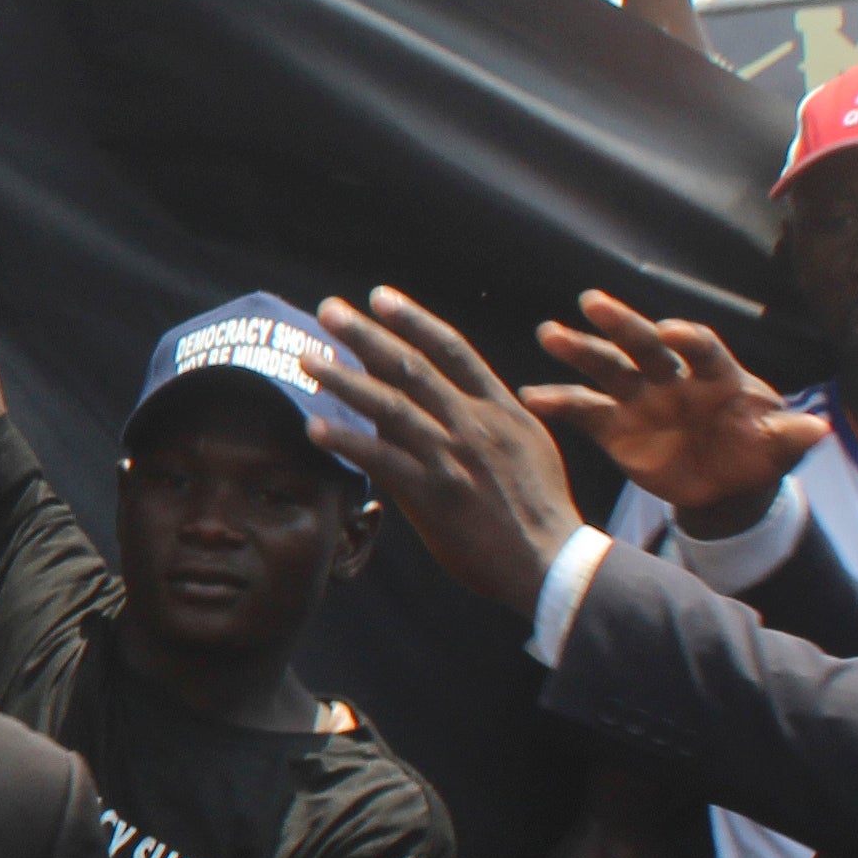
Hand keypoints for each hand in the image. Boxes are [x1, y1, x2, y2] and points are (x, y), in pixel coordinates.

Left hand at [304, 289, 586, 614]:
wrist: (551, 560)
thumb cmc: (538, 506)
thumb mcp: (527, 445)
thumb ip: (486, 416)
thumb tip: (436, 395)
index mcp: (501, 408)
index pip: (453, 349)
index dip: (413, 319)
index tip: (380, 296)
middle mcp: (474, 424)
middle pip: (412, 366)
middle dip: (366, 335)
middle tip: (328, 309)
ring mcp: (452, 457)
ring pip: (389, 406)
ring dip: (343, 380)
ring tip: (306, 359)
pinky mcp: (433, 493)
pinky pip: (381, 460)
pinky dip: (346, 441)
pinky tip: (314, 427)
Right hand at [522, 292, 821, 531]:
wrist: (724, 482)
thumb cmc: (756, 451)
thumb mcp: (779, 447)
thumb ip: (792, 435)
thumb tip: (821, 427)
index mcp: (716, 375)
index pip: (702, 349)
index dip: (688, 338)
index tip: (670, 331)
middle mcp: (673, 377)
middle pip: (645, 346)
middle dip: (622, 324)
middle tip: (592, 302)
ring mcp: (641, 398)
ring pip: (608, 368)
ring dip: (579, 350)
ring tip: (549, 333)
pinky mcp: (616, 425)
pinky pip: (584, 410)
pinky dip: (559, 402)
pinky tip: (531, 396)